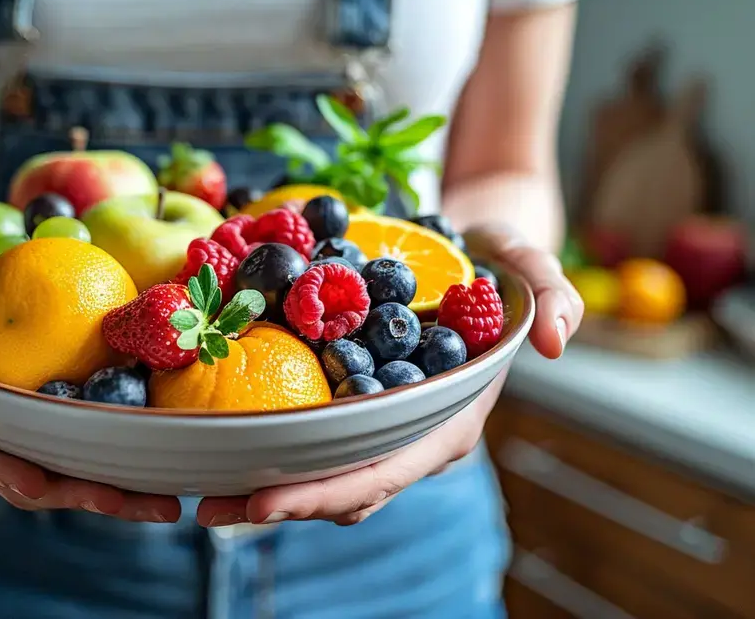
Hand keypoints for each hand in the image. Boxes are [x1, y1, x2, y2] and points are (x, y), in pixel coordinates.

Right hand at [0, 224, 181, 522]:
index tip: (36, 484)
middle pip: (25, 467)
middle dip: (78, 493)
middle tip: (139, 504)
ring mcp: (11, 411)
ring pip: (62, 457)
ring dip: (113, 484)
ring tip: (167, 500)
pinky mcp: (43, 393)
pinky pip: (82, 420)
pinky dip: (122, 437)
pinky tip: (169, 442)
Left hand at [196, 225, 583, 526]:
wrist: (468, 248)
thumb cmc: (495, 259)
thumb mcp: (529, 262)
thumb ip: (552, 294)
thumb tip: (558, 338)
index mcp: (446, 420)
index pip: (386, 471)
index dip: (327, 492)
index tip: (265, 502)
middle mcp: (406, 432)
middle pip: (341, 485)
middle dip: (278, 502)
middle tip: (209, 507)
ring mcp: (374, 421)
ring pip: (316, 468)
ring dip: (259, 480)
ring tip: (197, 488)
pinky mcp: (346, 399)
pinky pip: (304, 429)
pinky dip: (262, 438)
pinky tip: (212, 435)